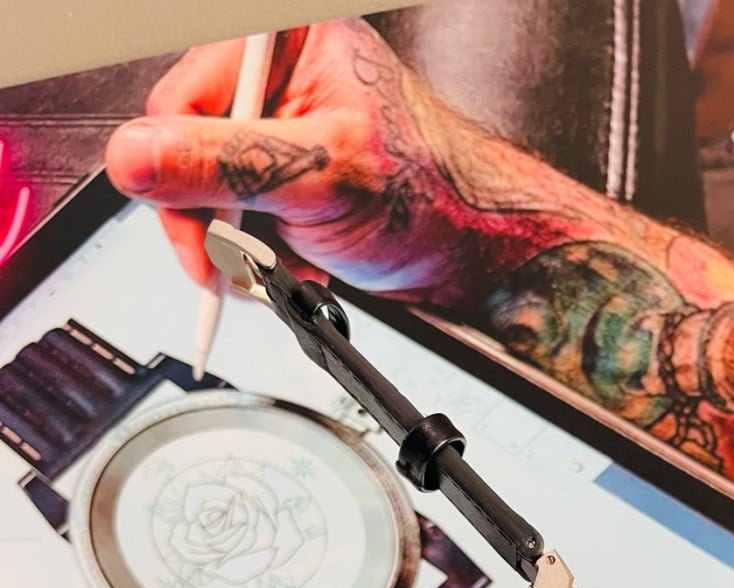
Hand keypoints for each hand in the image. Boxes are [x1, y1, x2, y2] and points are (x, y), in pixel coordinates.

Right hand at [104, 21, 482, 301]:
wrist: (469, 251)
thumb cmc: (429, 197)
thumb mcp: (320, 177)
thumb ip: (225, 163)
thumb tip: (139, 157)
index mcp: (285, 44)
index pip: (180, 103)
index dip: (179, 179)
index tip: (203, 240)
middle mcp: (275, 81)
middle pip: (185, 155)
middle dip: (218, 228)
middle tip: (244, 273)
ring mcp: (277, 133)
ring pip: (209, 198)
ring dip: (242, 254)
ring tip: (289, 273)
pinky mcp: (282, 179)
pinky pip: (239, 222)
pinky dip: (261, 259)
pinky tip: (298, 268)